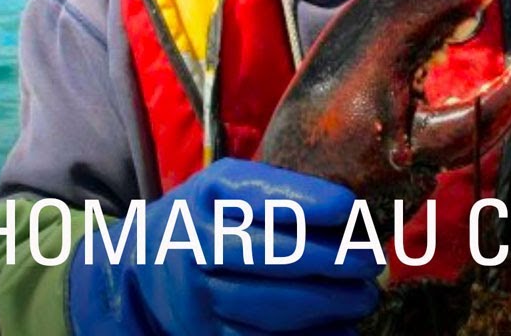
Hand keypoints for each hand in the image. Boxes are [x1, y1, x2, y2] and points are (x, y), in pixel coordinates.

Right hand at [69, 158, 380, 334]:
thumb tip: (348, 214)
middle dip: (330, 262)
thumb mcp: (226, 188)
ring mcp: (197, 297)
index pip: (259, 197)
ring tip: (363, 297)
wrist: (139, 267)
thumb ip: (276, 194)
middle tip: (370, 262)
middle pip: (270, 256)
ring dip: (328, 305)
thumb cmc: (206, 218)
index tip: (349, 208)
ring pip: (270, 306)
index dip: (306, 203)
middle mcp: (195, 245)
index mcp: (206, 198)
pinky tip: (344, 330)